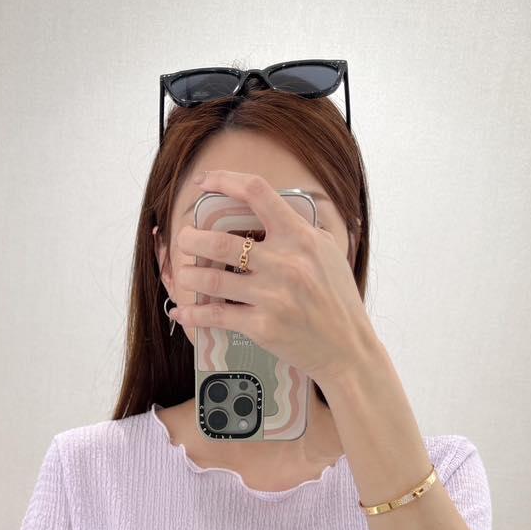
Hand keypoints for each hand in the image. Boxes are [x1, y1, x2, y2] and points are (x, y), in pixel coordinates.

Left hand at [169, 168, 374, 386]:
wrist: (348, 349)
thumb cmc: (338, 301)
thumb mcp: (329, 252)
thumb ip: (302, 229)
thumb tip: (273, 206)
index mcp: (300, 237)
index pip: (256, 192)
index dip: (224, 180)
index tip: (205, 182)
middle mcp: (285, 263)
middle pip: (220, 240)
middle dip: (192, 238)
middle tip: (185, 239)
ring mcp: (272, 296)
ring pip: (211, 278)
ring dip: (189, 274)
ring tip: (185, 272)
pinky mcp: (262, 326)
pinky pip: (216, 315)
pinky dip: (193, 314)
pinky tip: (182, 312)